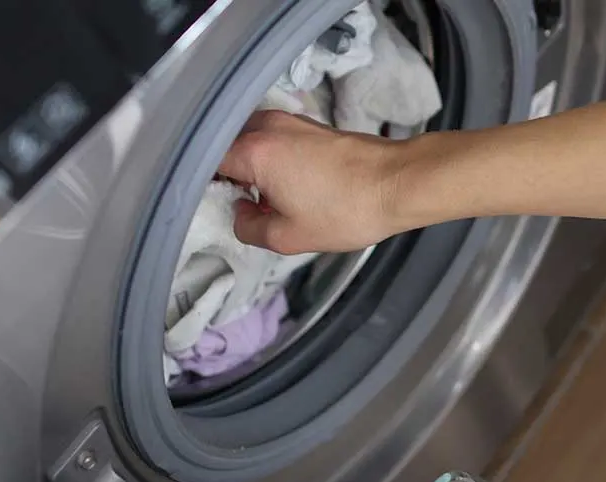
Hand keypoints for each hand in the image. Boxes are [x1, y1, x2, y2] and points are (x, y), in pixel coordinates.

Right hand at [218, 110, 411, 253]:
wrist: (398, 182)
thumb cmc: (344, 210)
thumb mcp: (287, 236)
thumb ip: (248, 228)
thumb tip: (240, 213)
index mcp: (254, 151)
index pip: (207, 163)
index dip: (207, 186)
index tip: (217, 206)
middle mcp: (266, 126)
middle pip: (227, 147)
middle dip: (227, 175)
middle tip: (239, 204)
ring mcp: (289, 120)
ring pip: (250, 141)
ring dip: (249, 166)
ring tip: (263, 197)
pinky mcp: (309, 124)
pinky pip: (272, 138)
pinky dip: (269, 159)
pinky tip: (284, 185)